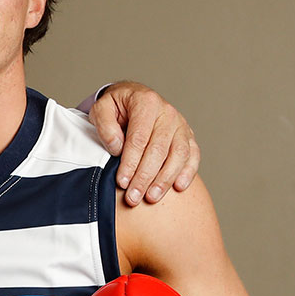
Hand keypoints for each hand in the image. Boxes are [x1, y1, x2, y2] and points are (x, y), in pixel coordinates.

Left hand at [89, 82, 199, 205]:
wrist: (134, 98)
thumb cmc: (117, 107)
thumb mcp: (101, 108)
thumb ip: (105, 126)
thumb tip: (117, 148)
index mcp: (146, 102)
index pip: (138, 138)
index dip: (130, 163)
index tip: (121, 182)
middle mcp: (167, 112)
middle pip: (159, 150)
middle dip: (145, 177)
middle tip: (133, 197)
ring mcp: (180, 124)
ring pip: (178, 154)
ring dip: (165, 179)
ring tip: (152, 197)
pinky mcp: (188, 135)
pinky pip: (193, 155)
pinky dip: (187, 172)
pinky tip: (178, 187)